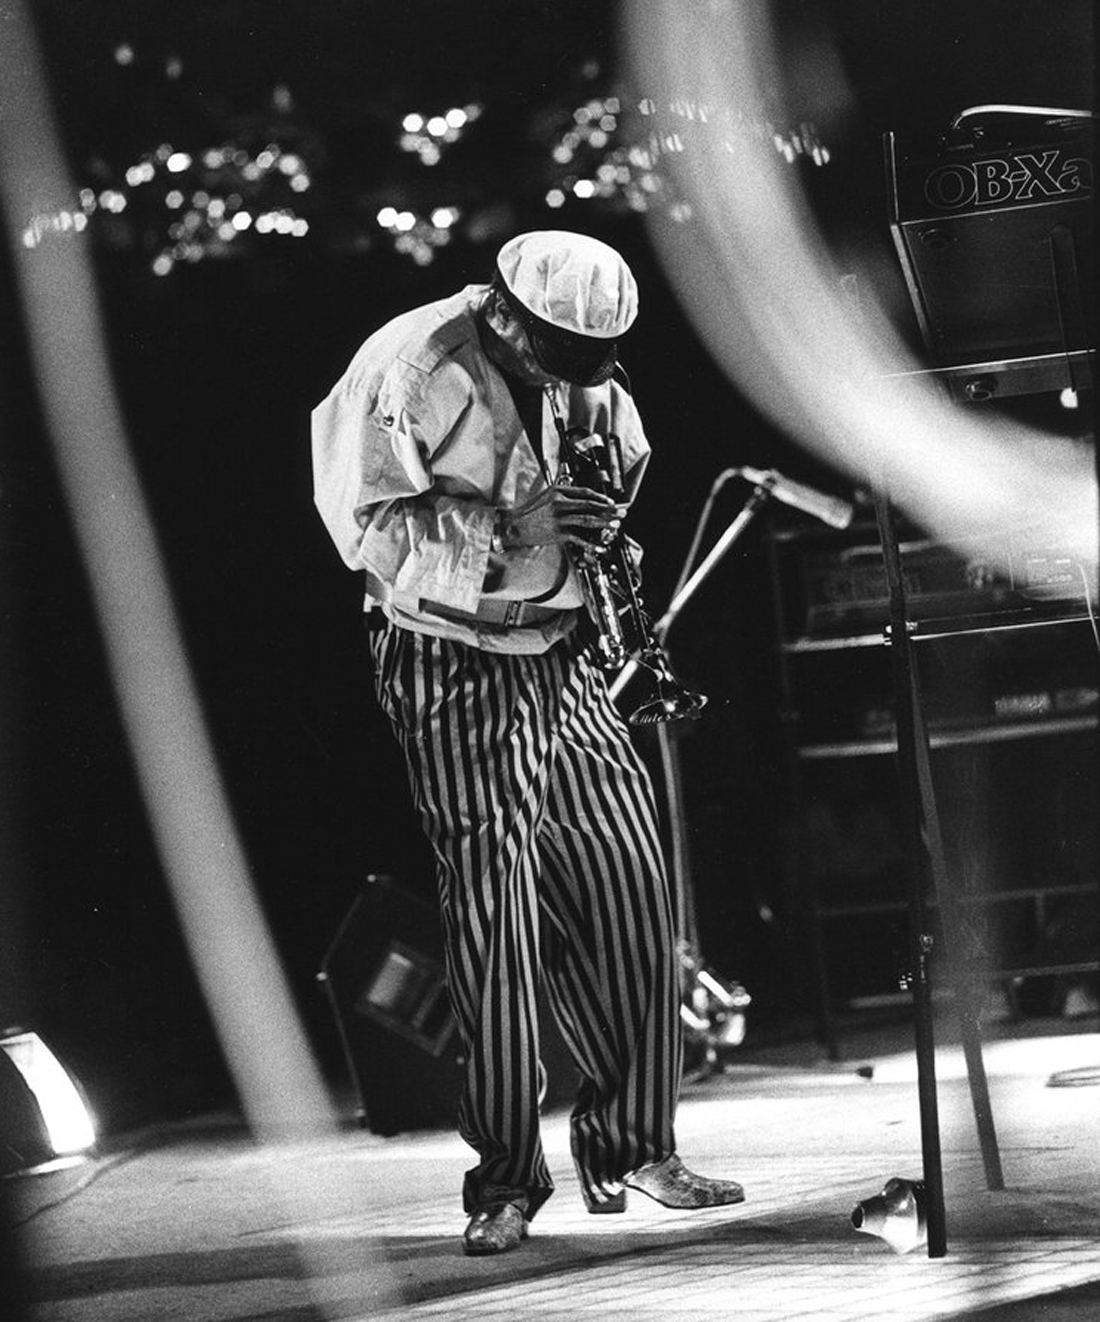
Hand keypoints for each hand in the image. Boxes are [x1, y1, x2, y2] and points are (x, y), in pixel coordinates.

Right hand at [500, 484, 624, 550]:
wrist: (513, 526)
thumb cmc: (529, 512)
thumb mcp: (545, 496)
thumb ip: (562, 495)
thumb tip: (581, 498)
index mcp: (557, 491)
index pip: (584, 492)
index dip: (600, 497)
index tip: (610, 502)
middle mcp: (559, 503)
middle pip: (589, 505)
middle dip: (608, 509)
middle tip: (620, 512)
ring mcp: (559, 518)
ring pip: (587, 520)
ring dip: (604, 523)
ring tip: (615, 525)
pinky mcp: (558, 533)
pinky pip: (579, 538)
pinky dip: (590, 544)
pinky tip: (599, 547)